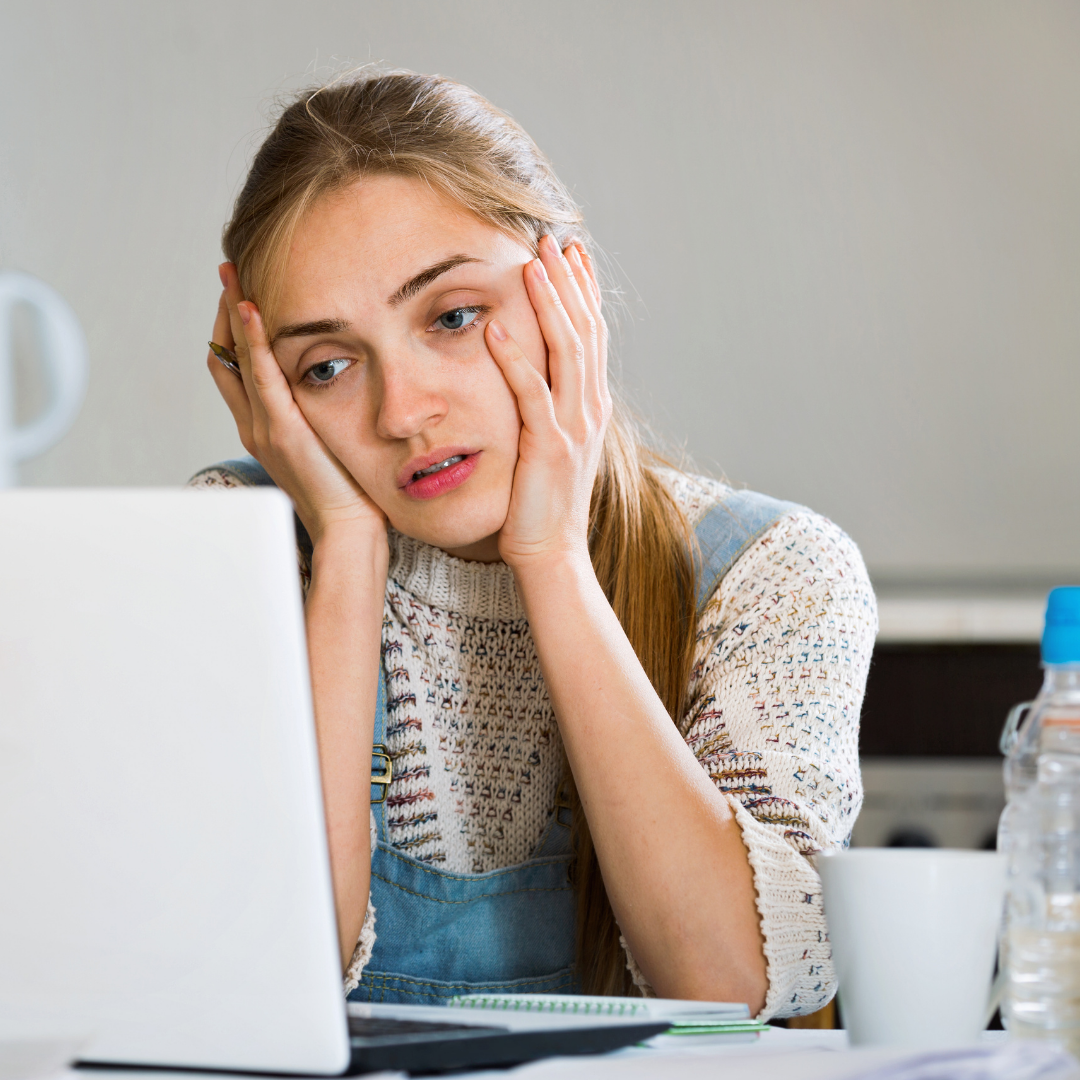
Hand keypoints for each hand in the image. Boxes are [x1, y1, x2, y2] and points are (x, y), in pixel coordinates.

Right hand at [206, 264, 385, 546]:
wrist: (348, 529)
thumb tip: (342, 384)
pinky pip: (261, 376)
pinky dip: (252, 341)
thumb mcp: (329, 444)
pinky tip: (252, 309)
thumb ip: (323, 416)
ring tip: (232, 274)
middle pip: (225, 357)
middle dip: (224, 313)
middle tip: (230, 271)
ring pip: (235, 360)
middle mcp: (254, 425)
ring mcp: (263, 428)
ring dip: (232, 314)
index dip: (234, 331)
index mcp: (264, 428)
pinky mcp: (281, 431)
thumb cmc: (348, 491)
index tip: (243, 294)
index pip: (237, 369)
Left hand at [486, 235, 610, 569]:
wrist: (552, 551)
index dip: (584, 292)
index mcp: (592, 405)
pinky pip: (532, 392)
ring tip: (532, 265)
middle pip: (585, 332)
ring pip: (567, 352)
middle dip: (569, 283)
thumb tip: (540, 374)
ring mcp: (574, 427)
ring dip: (549, 304)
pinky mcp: (549, 446)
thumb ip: (552, 406)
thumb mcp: (553, 444)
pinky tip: (497, 326)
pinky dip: (515, 357)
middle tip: (551, 241)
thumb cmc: (543, 500)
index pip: (592, 336)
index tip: (573, 254)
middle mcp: (591, 409)